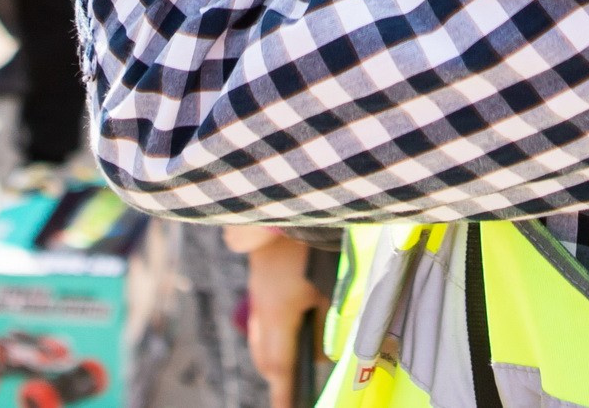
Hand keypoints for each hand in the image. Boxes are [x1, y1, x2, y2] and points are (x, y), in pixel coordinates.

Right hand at [226, 226, 328, 407]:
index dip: (283, 395)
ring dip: (275, 351)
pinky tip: (295, 322)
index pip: (279, 368)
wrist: (288, 200)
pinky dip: (274, 329)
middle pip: (264, 355)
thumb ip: (328, 328)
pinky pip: (262, 315)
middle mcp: (261, 307)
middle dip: (279, 375)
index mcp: (278, 314)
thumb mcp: (331, 290)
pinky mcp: (259, 276)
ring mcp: (257, 291)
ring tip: (299, 356)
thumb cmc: (316, 246)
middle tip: (296, 387)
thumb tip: (323, 354)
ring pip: (261, 335)